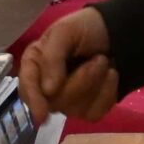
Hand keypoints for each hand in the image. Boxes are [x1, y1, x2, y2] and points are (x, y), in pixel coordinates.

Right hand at [18, 8, 121, 123]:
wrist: (116, 33)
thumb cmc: (84, 29)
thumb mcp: (65, 31)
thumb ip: (52, 57)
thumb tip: (48, 91)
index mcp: (35, 65)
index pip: (27, 88)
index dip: (34, 101)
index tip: (42, 114)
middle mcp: (46, 88)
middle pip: (55, 102)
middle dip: (81, 81)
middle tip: (100, 59)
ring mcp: (67, 101)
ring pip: (76, 109)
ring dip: (96, 83)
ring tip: (105, 61)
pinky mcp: (87, 110)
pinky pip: (94, 113)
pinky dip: (107, 93)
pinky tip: (111, 75)